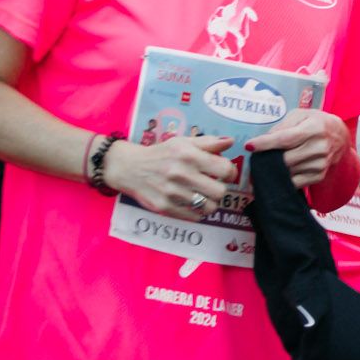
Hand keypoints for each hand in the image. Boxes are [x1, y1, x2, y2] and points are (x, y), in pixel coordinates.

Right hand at [102, 134, 235, 220]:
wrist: (129, 168)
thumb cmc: (161, 154)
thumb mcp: (183, 142)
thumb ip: (209, 142)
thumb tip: (231, 142)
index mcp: (189, 156)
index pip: (225, 169)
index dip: (230, 172)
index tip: (225, 174)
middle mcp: (181, 174)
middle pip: (220, 192)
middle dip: (220, 189)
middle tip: (214, 186)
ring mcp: (172, 193)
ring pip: (209, 207)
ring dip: (210, 203)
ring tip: (204, 196)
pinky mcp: (164, 207)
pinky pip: (193, 217)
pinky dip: (197, 212)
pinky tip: (192, 204)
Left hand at [246, 109, 353, 188]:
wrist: (340, 137)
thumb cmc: (316, 123)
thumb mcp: (302, 115)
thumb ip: (283, 125)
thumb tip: (264, 140)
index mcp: (315, 128)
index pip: (286, 138)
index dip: (266, 143)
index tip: (249, 146)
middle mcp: (320, 147)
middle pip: (285, 158)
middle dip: (268, 159)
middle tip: (257, 157)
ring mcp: (321, 163)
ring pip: (288, 171)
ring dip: (274, 169)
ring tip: (270, 163)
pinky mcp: (319, 175)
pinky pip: (294, 182)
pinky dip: (284, 178)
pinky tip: (281, 171)